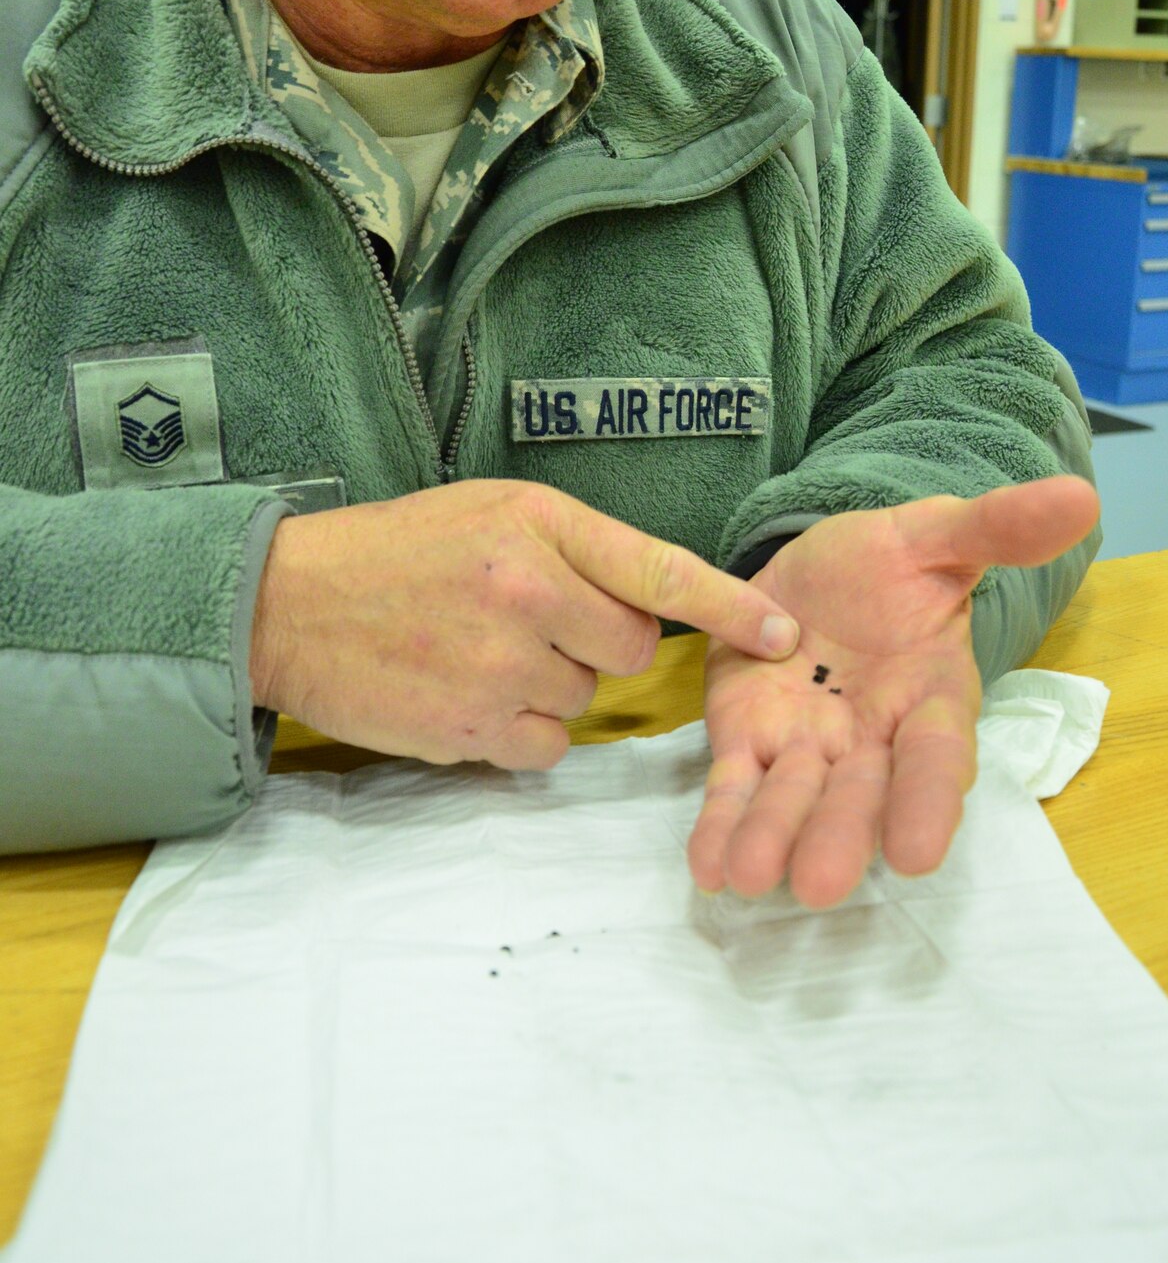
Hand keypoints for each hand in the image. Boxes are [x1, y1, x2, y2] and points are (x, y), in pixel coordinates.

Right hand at [250, 479, 798, 770]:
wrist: (289, 601)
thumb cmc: (398, 551)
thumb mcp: (491, 513)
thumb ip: (573, 550)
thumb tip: (651, 609)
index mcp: (539, 524)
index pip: (659, 569)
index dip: (730, 606)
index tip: (783, 634)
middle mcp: (528, 591)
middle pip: (630, 648)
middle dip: (597, 644)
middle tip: (530, 622)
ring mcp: (499, 664)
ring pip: (585, 701)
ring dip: (550, 687)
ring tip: (478, 652)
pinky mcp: (470, 727)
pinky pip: (544, 749)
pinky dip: (518, 732)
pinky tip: (467, 694)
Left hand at [689, 476, 1099, 907]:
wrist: (815, 564)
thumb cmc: (889, 562)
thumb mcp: (936, 534)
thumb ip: (998, 528)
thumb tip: (1081, 496)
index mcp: (931, 697)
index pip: (935, 757)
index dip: (927, 804)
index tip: (918, 853)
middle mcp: (874, 740)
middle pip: (860, 797)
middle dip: (839, 838)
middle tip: (818, 886)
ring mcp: (809, 748)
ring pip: (792, 801)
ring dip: (772, 840)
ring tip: (748, 878)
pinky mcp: (749, 742)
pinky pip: (736, 790)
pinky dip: (722, 827)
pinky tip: (706, 870)